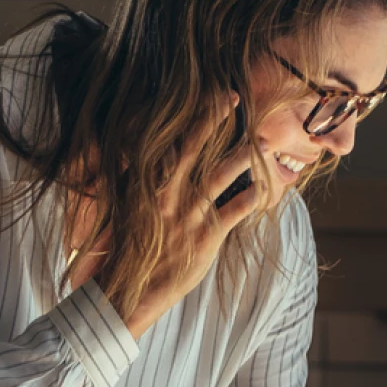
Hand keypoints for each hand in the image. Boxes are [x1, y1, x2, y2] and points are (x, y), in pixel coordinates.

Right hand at [93, 96, 259, 338]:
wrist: (127, 290)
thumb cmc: (125, 249)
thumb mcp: (122, 208)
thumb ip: (131, 179)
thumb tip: (128, 154)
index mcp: (147, 183)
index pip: (171, 141)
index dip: (193, 117)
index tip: (210, 96)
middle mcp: (169, 192)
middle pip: (195, 147)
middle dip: (215, 120)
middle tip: (235, 98)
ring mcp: (189, 213)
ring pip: (220, 175)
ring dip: (242, 156)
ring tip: (261, 144)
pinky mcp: (207, 236)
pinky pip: (236, 210)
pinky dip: (251, 197)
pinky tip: (263, 188)